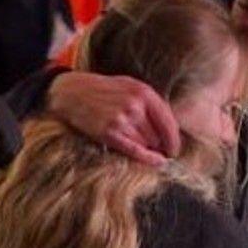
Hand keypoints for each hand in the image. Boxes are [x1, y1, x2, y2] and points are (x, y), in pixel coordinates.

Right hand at [48, 71, 180, 165]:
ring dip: (145, 147)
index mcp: (144, 92)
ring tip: (132, 139)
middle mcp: (135, 106)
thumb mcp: (130, 86)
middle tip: (153, 146)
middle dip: (158, 144)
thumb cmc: (104, 89)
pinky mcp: (109, 133)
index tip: (175, 149)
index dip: (174, 139)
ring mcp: (122, 120)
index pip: (168, 122)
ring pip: (147, 144)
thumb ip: (150, 102)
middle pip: (158, 137)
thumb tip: (170, 127)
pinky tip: (157, 162)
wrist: (72, 92)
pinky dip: (148, 158)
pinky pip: (135, 151)